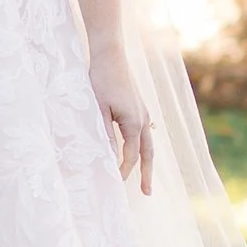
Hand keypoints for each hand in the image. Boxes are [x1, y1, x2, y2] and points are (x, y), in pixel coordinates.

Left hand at [89, 43, 154, 193]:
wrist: (110, 53)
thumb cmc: (101, 79)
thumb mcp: (98, 109)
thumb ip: (104, 133)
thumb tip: (107, 156)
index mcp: (133, 122)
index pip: (130, 155)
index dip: (123, 171)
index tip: (114, 183)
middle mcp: (143, 119)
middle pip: (148, 154)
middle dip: (146, 174)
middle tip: (146, 193)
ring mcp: (144, 112)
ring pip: (149, 144)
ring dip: (147, 162)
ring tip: (146, 179)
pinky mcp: (140, 107)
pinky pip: (145, 134)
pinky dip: (144, 148)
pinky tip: (139, 152)